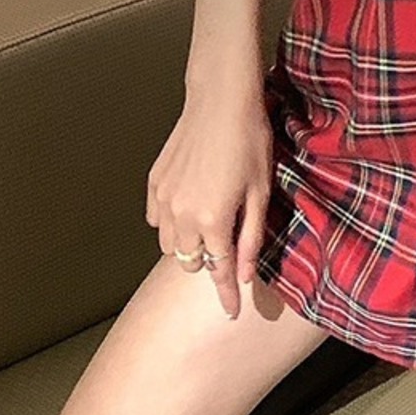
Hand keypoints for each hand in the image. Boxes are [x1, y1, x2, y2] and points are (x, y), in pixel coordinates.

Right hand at [145, 93, 273, 319]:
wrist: (221, 102)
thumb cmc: (250, 143)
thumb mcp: (261, 193)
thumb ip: (251, 238)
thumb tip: (243, 275)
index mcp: (213, 220)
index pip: (218, 272)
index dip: (226, 295)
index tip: (232, 312)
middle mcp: (181, 215)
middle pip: (191, 261)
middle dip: (209, 262)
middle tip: (228, 247)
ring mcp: (163, 199)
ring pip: (169, 244)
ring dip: (188, 243)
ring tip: (210, 223)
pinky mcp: (154, 183)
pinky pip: (157, 219)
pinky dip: (172, 222)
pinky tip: (191, 205)